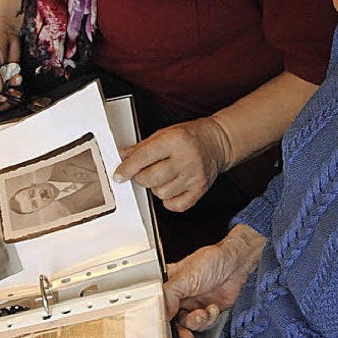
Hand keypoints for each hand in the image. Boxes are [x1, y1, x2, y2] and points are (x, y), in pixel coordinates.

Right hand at [0, 11, 21, 111]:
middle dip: (3, 100)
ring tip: (16, 80)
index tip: (3, 97)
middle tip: (12, 94)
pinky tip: (17, 75)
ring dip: (12, 92)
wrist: (6, 27)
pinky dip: (17, 85)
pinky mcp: (7, 77)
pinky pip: (13, 88)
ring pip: (4, 97)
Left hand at [113, 117, 231, 210]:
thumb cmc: (192, 135)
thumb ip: (143, 147)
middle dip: (141, 177)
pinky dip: (169, 200)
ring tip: (162, 177)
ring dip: (156, 187)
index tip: (119, 175)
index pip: (144, 157)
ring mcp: (194, 177)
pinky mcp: (200, 190)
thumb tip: (123, 158)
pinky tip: (172, 187)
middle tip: (144, 171)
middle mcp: (186, 159)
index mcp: (175, 141)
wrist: (219, 142)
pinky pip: (175, 205)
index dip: (127, 168)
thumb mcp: (165, 133)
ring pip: (161, 193)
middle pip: (151, 178)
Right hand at [165, 224, 264, 337]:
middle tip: (184, 333)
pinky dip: (208, 320)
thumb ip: (169, 296)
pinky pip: (202, 325)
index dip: (161, 315)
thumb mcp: (185, 277)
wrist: (236, 265)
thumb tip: (161, 313)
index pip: (158, 303)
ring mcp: (193, 304)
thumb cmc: (211, 262)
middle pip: (172, 319)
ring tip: (202, 314)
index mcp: (170, 283)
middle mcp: (180, 295)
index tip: (166, 322)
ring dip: (196, 322)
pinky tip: (212, 309)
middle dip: (180, 328)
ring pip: (187, 324)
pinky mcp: (206, 311)